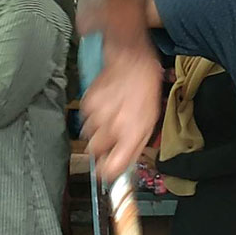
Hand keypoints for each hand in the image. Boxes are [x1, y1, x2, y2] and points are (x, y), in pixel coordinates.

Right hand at [80, 45, 162, 181]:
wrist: (130, 60)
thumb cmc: (144, 90)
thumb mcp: (150, 122)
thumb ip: (135, 147)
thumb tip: (124, 167)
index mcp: (131, 134)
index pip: (110, 169)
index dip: (108, 174)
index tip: (108, 172)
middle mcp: (112, 127)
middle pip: (95, 154)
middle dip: (102, 149)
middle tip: (112, 137)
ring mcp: (97, 115)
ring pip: (89, 136)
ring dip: (98, 131)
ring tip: (111, 116)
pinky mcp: (87, 103)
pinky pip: (85, 119)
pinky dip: (93, 116)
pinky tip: (105, 105)